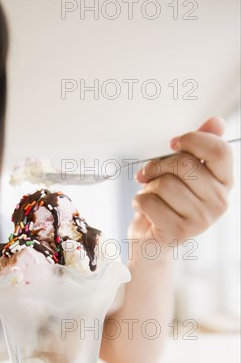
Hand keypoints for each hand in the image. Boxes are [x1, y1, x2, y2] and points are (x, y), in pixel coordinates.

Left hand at [128, 117, 233, 247]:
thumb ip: (197, 148)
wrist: (153, 240)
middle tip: (149, 173)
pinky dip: (138, 202)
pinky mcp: (178, 232)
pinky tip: (144, 209)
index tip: (173, 144)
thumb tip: (216, 122)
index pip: (219, 150)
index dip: (193, 140)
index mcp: (224, 182)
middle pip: (185, 165)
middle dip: (158, 165)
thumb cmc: (167, 202)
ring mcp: (201, 220)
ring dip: (147, 187)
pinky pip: (149, 201)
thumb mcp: (182, 172)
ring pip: (164, 184)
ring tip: (150, 195)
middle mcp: (219, 202)